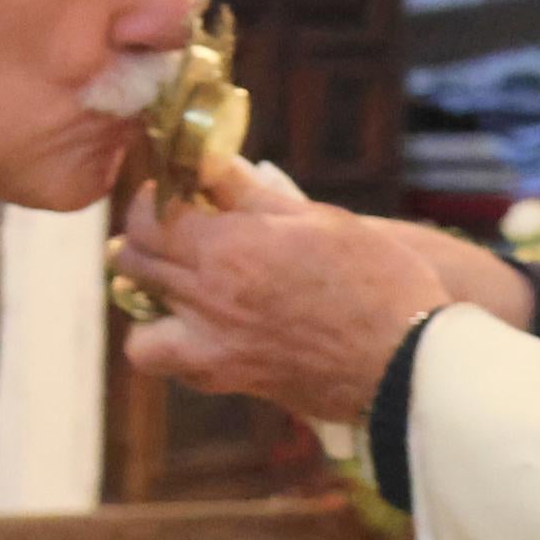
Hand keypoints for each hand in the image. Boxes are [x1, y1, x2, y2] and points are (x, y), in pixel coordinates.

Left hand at [112, 185, 453, 426]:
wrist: (407, 362)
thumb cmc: (378, 281)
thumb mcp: (320, 219)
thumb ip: (252, 194)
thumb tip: (211, 161)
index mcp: (229, 249)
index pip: (150, 215)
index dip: (154, 196)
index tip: (174, 189)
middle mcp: (208, 297)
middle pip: (133, 258)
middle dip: (144, 234)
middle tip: (173, 224)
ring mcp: (210, 343)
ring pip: (137, 311)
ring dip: (144, 288)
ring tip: (176, 276)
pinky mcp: (224, 377)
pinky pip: (161, 359)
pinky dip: (161, 342)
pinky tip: (190, 326)